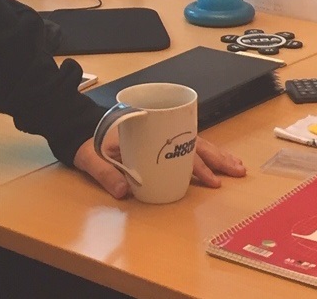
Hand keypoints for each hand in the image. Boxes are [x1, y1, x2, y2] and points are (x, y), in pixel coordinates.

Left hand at [73, 128, 244, 199]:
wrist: (77, 126)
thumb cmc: (86, 140)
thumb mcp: (91, 157)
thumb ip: (105, 173)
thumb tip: (124, 191)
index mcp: (146, 132)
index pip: (177, 148)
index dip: (196, 164)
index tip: (210, 179)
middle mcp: (158, 132)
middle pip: (194, 143)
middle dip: (217, 158)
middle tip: (238, 171)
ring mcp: (160, 136)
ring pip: (195, 143)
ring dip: (217, 156)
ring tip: (237, 168)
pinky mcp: (159, 141)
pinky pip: (186, 146)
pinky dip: (203, 154)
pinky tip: (217, 164)